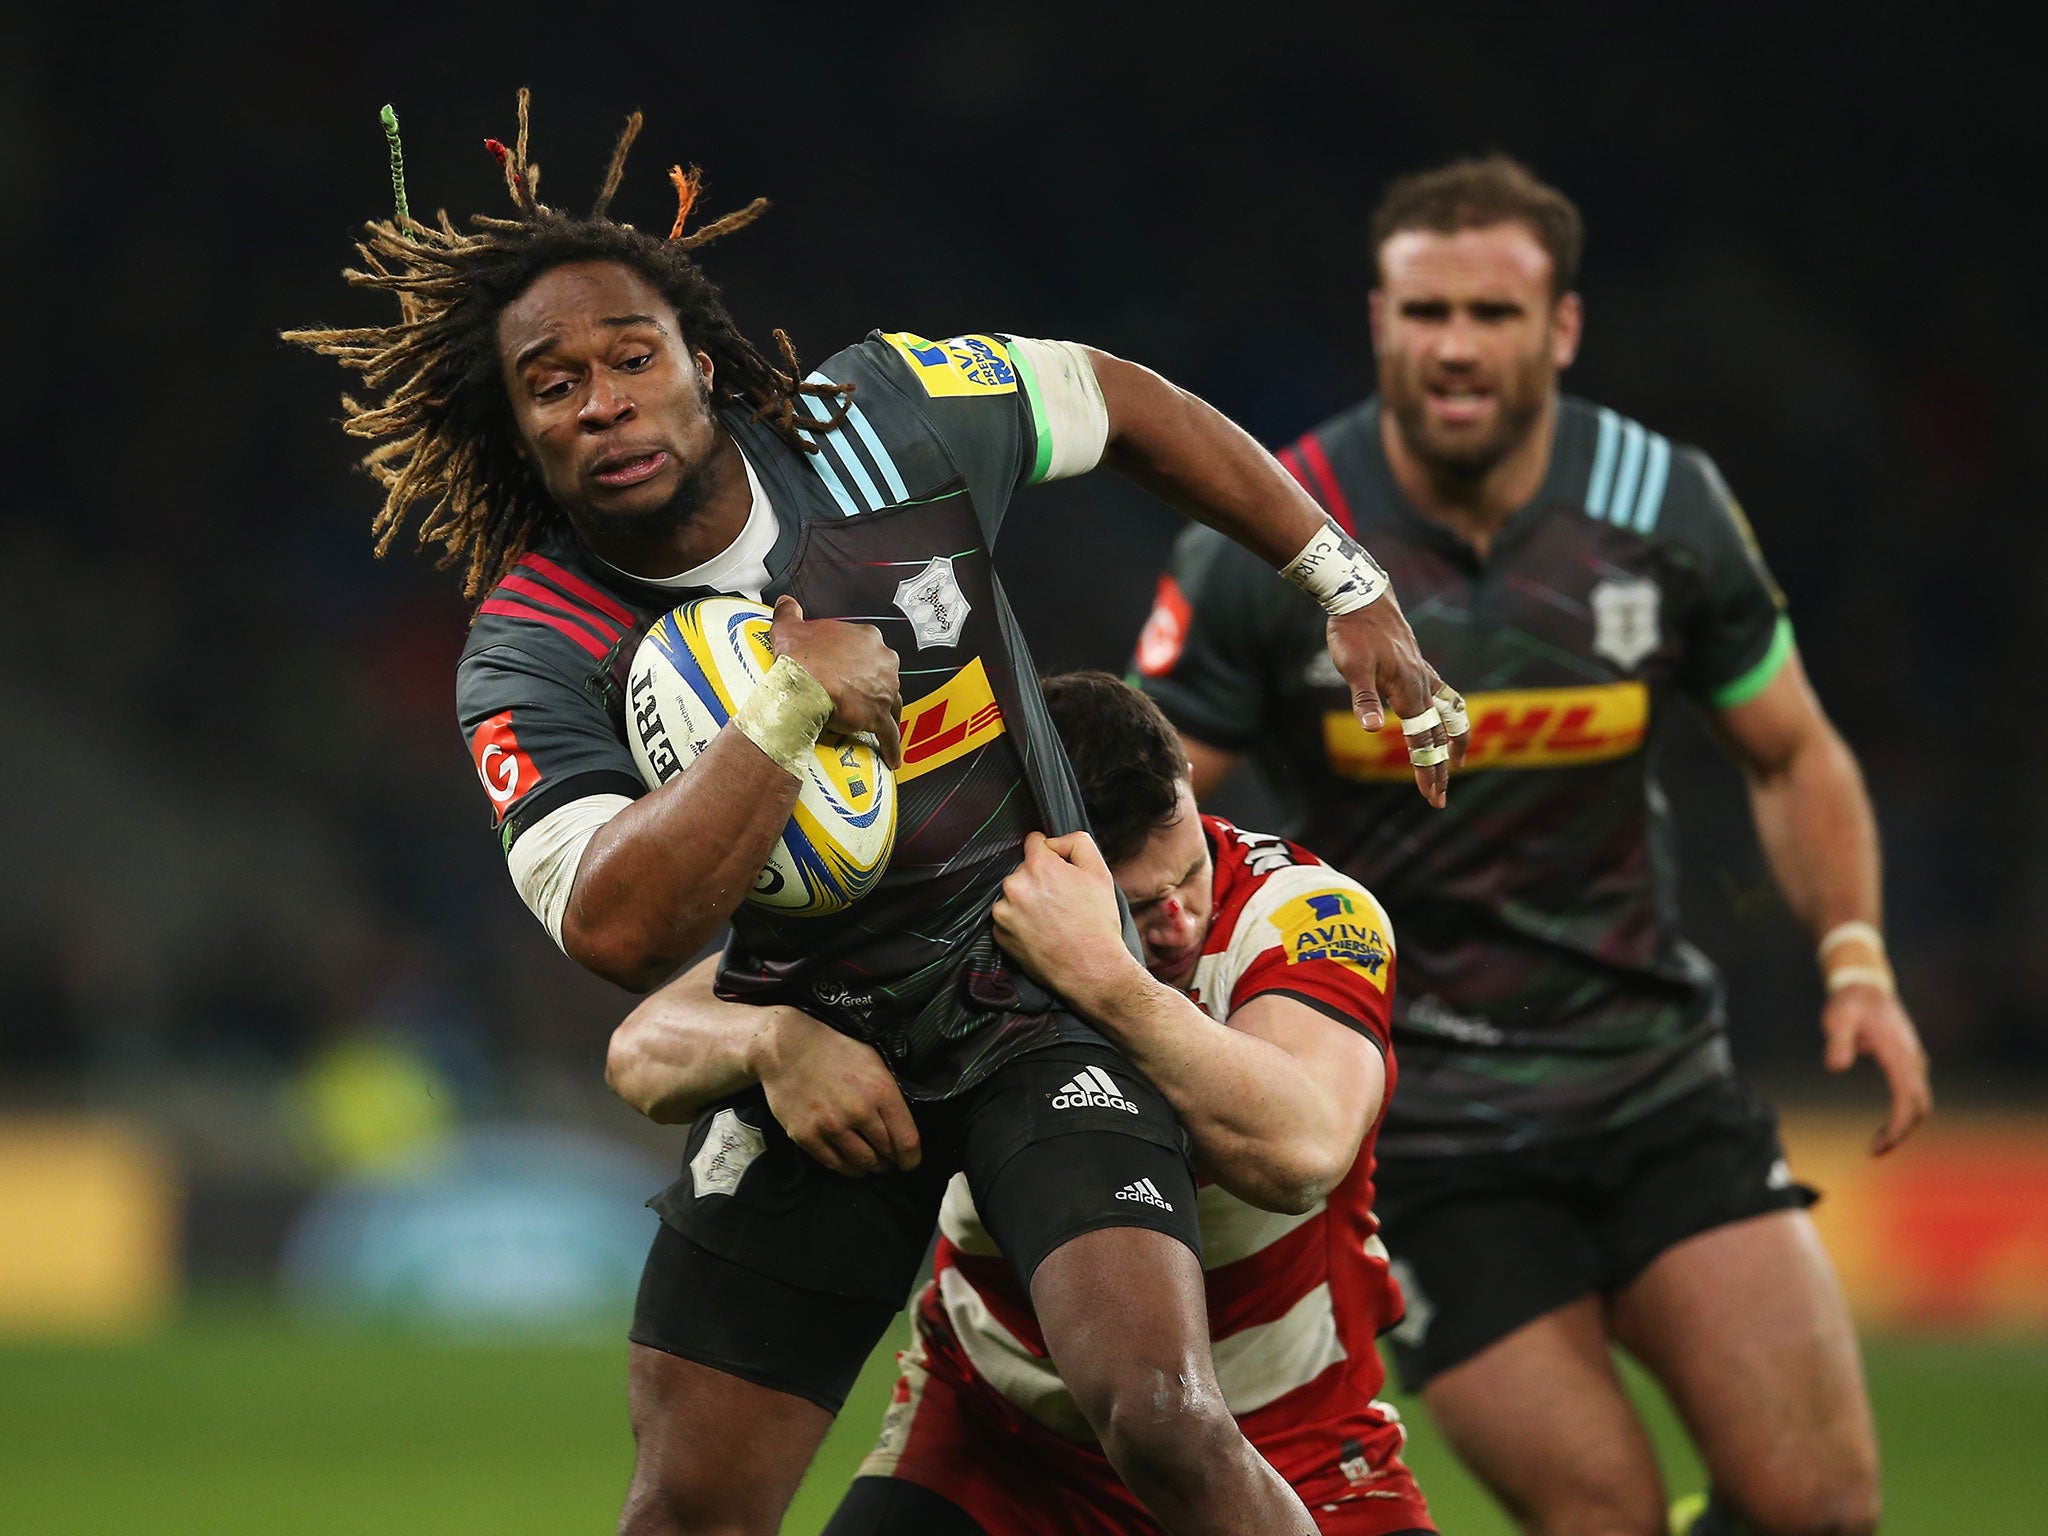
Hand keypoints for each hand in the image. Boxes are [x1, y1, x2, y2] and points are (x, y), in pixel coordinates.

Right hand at [754, 1007, 920, 1175]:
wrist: (787, 1047)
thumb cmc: (834, 1049)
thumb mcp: (874, 1061)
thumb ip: (889, 1094)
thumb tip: (902, 1124)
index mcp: (881, 1091)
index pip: (907, 1141)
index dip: (911, 1158)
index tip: (910, 1162)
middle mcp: (858, 1112)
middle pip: (885, 1154)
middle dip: (890, 1161)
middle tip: (889, 1160)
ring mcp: (831, 1126)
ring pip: (860, 1163)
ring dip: (869, 1167)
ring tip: (871, 1164)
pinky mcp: (806, 1136)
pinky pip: (833, 1163)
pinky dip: (845, 1167)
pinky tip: (849, 1163)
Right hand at [770, 596, 903, 767]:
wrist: (803, 683)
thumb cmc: (799, 656)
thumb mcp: (790, 627)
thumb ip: (790, 612)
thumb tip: (785, 602)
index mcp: (867, 638)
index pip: (869, 651)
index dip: (859, 663)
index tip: (849, 672)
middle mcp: (883, 661)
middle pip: (885, 676)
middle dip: (878, 687)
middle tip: (862, 698)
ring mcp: (885, 689)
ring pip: (892, 703)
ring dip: (888, 713)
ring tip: (881, 724)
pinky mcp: (879, 715)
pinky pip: (890, 734)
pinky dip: (893, 746)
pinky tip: (894, 759)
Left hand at [990, 831, 1142, 1011]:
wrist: (1091, 968)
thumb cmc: (1097, 923)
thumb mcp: (1100, 872)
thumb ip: (1077, 843)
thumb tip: (1055, 841)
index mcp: (1039, 866)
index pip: (1034, 841)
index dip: (1049, 852)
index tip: (1057, 867)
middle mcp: (1015, 885)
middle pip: (1023, 869)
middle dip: (1039, 879)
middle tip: (1061, 900)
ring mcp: (1004, 911)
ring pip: (1014, 894)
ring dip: (1027, 900)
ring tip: (1051, 919)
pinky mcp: (999, 933)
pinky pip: (1007, 917)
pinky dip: (1019, 921)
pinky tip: (1040, 931)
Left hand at [1326, 598, 1467, 807]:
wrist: (1363, 597)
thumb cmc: (1354, 632)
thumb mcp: (1352, 667)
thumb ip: (1364, 698)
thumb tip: (1372, 728)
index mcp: (1409, 692)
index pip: (1422, 741)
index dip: (1427, 769)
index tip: (1432, 797)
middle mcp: (1422, 685)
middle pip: (1436, 734)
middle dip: (1438, 767)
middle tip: (1439, 798)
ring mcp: (1422, 674)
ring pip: (1446, 714)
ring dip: (1452, 740)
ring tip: (1456, 761)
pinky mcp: (1417, 663)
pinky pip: (1441, 693)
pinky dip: (1445, 711)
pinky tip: (1439, 717)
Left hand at [1822, 984, 1930, 1154]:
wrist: (1865, 986)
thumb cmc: (1849, 1003)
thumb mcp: (1838, 1019)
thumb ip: (1837, 1041)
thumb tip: (1835, 1066)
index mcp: (1898, 1053)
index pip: (1907, 1097)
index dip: (1898, 1125)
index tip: (1880, 1144)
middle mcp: (1912, 1060)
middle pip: (1919, 1106)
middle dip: (1902, 1132)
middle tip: (1875, 1152)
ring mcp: (1913, 1061)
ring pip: (1919, 1102)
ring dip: (1903, 1126)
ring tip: (1877, 1145)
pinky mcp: (1908, 1063)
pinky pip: (1912, 1095)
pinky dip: (1904, 1115)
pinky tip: (1885, 1128)